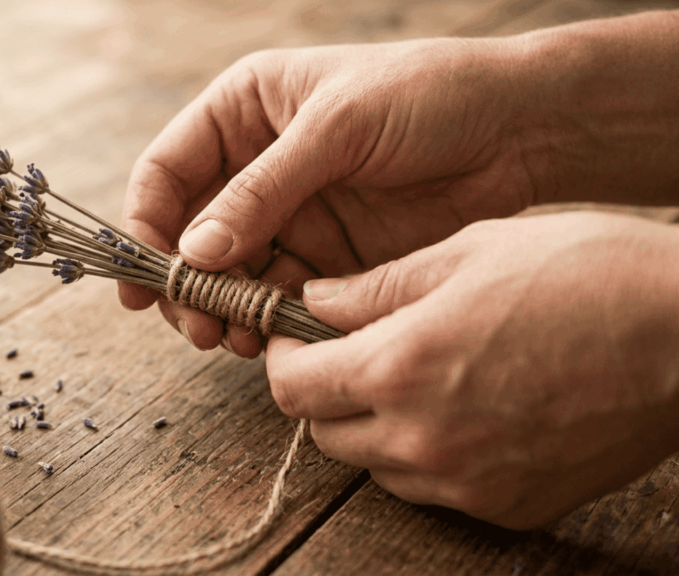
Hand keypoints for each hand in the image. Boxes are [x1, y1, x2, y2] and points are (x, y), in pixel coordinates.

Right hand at [119, 37, 537, 355]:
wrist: (517, 130)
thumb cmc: (427, 95)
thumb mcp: (336, 128)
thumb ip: (263, 191)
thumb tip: (196, 251)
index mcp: (244, 110)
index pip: (169, 170)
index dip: (146, 223)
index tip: (142, 277)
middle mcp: (256, 165)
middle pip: (190, 231)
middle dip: (184, 281)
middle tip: (192, 325)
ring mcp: (290, 213)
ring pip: (229, 272)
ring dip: (220, 309)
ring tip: (226, 340)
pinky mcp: (325, 254)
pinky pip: (276, 293)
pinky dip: (263, 320)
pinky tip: (265, 339)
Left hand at [267, 212, 678, 528]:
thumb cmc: (585, 274)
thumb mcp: (468, 252)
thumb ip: (376, 287)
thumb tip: (315, 302)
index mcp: (400, 367)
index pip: (290, 386)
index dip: (282, 356)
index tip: (294, 335)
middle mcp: (422, 438)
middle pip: (324, 431)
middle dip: (323, 390)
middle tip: (350, 351)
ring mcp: (467, 482)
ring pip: (374, 464)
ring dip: (371, 423)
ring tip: (413, 375)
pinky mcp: (507, 504)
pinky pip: (432, 488)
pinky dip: (424, 454)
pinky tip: (460, 408)